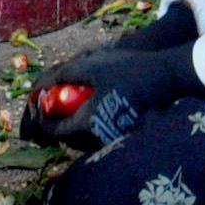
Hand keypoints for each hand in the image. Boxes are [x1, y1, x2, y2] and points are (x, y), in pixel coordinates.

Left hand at [17, 41, 204, 146]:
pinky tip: (91, 102)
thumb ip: (63, 76)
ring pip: (82, 136)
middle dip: (56, 120)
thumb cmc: (128, 70)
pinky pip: (97, 132)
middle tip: (52, 100)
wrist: (167, 76)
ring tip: (70, 99)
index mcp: (88, 124)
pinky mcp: (123, 133)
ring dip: (72, 121)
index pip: (54, 131)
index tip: (38, 102)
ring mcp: (113, 138)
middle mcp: (99, 138)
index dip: (41, 118)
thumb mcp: (91, 66)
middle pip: (67, 137)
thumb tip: (42, 87)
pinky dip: (88, 121)